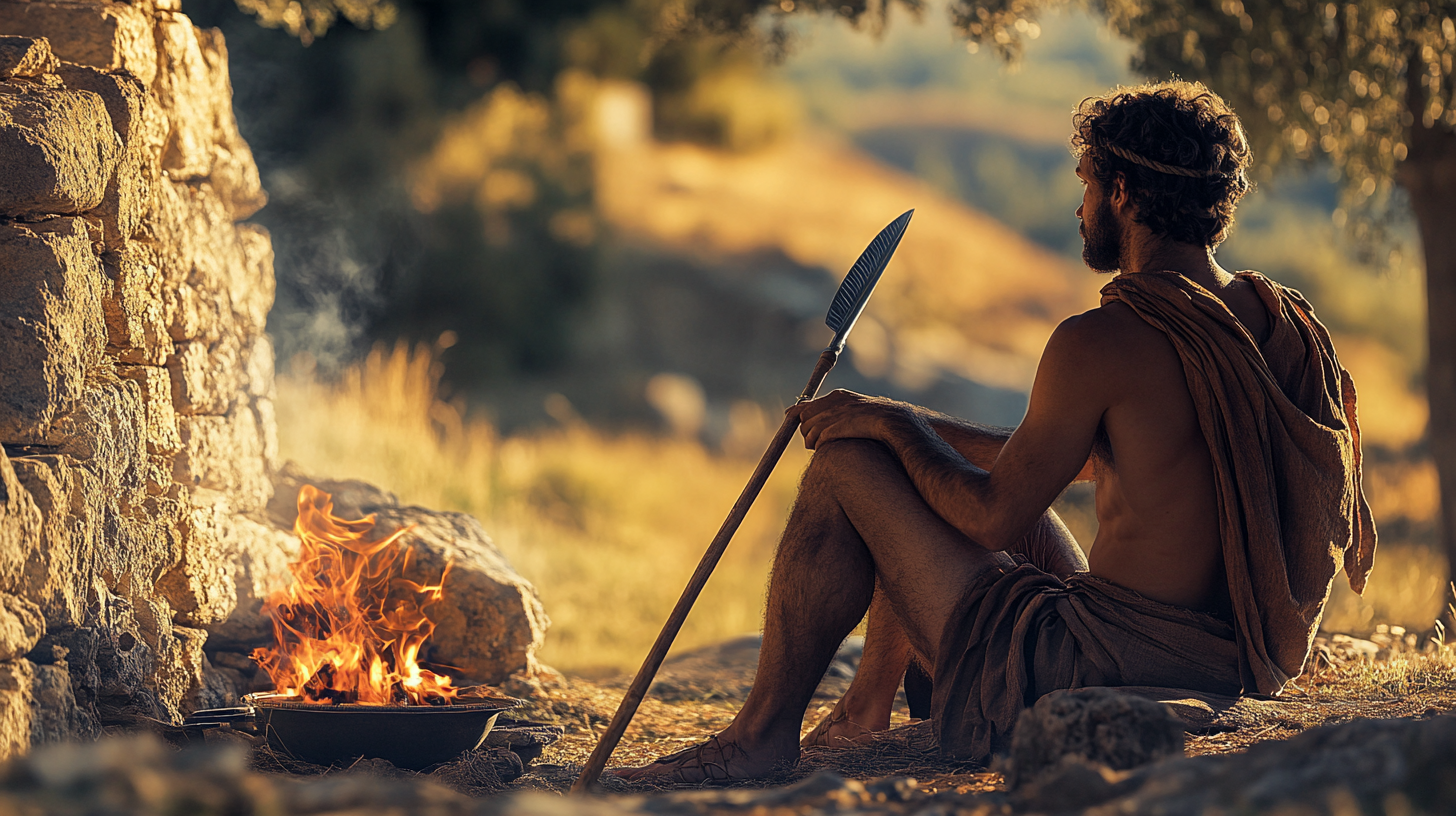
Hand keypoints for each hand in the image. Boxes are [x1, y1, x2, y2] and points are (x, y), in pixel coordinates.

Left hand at [786, 390, 906, 449]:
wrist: (897, 425)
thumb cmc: (877, 424)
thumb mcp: (854, 415)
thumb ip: (833, 413)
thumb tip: (809, 417)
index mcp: (839, 396)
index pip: (806, 406)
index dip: (802, 419)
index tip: (803, 428)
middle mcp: (835, 401)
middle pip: (804, 417)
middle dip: (807, 431)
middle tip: (814, 441)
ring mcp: (837, 413)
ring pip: (809, 429)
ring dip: (811, 440)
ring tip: (819, 446)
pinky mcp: (840, 425)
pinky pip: (819, 438)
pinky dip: (820, 445)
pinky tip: (827, 448)